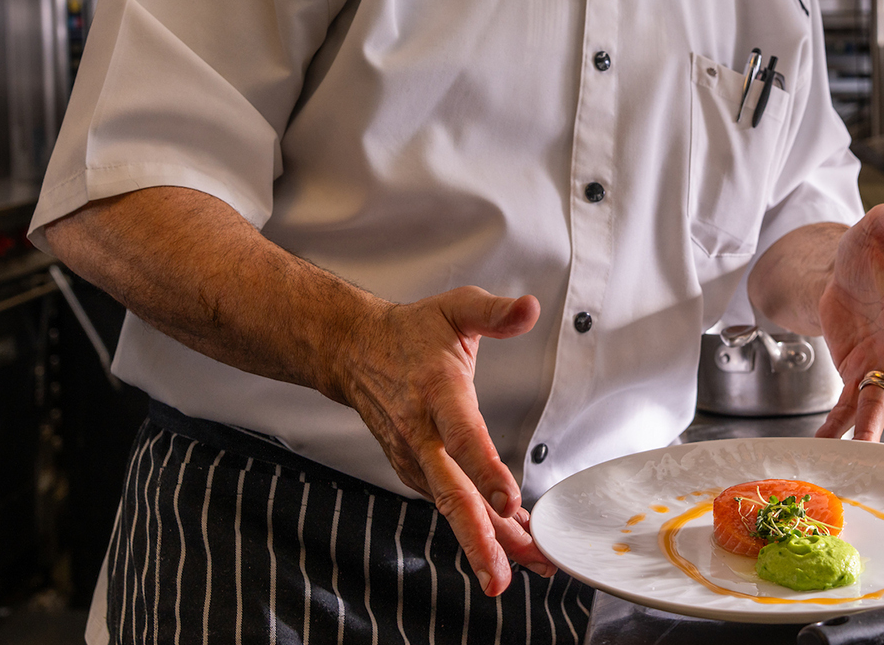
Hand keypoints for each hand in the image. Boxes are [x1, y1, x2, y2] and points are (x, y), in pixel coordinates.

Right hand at [330, 286, 549, 597]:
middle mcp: (421, 432)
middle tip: (505, 575)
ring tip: (527, 567)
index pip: (462, 436)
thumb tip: (530, 308)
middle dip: (479, 538)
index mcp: (437, 391)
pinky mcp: (415, 470)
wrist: (353, 352)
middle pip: (450, 492)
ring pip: (452, 506)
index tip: (508, 502)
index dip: (484, 471)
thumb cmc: (411, 333)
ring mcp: (414, 457)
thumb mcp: (455, 309)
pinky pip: (450, 502)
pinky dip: (479, 525)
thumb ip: (494, 311)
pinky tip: (512, 541)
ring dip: (487, 541)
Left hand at [814, 188, 883, 446]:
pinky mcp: (856, 371)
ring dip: (875, 425)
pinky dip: (835, 424)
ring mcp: (880, 360)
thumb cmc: (871, 252)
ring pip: (882, 397)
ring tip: (866, 450)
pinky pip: (845, 403)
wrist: (846, 275)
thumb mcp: (878, 228)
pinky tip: (826, 445)